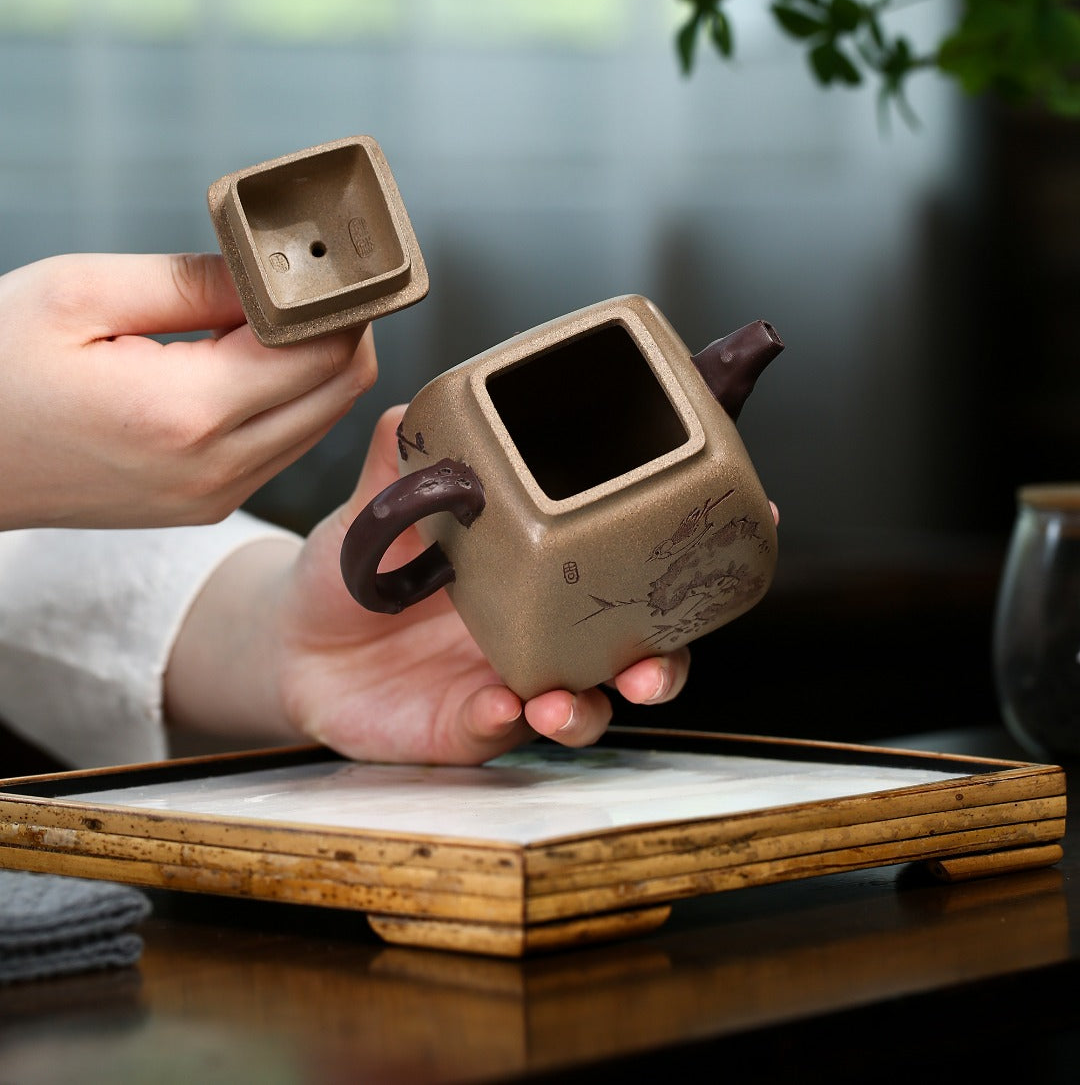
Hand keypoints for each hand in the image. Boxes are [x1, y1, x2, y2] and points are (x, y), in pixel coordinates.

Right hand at [0, 252, 375, 529]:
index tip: (323, 251)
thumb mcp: (81, 292)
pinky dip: (288, 393)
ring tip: (269, 304)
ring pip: (322, 417)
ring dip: (316, 357)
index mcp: (185, 413)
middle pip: (341, 387)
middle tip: (304, 269)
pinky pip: (284, 443)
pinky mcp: (202, 505)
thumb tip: (278, 269)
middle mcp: (213, 469)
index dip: (337, 294)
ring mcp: (211, 497)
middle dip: (340, 321)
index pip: (325, 349)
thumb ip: (195, 278)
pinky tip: (246, 350)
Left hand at [165, 406, 691, 764]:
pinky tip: (495, 708)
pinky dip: (507, 724)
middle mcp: (546, 623)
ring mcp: (515, 678)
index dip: (700, 543)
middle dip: (665, 660)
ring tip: (564, 702)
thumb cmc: (358, 560)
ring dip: (592, 708)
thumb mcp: (378, 503)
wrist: (294, 637)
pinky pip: (504, 731)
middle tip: (652, 660)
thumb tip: (412, 414)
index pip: (637, 551)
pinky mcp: (469, 725)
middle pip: (640, 646)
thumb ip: (402, 462)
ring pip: (588, 705)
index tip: (759, 517)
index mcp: (547, 559)